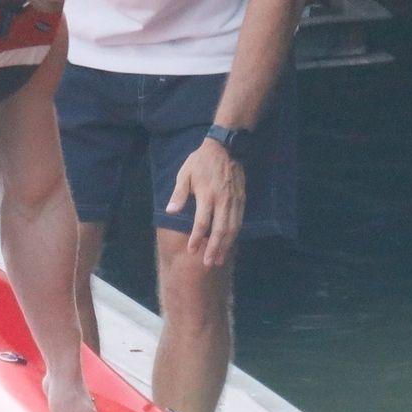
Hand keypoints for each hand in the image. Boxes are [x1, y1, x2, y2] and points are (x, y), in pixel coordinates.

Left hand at [164, 139, 245, 267]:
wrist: (226, 147)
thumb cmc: (201, 161)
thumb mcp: (184, 174)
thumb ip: (179, 194)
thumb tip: (170, 211)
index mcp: (207, 195)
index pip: (202, 223)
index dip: (197, 238)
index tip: (192, 250)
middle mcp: (222, 201)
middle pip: (220, 230)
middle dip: (214, 249)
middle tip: (209, 264)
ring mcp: (234, 201)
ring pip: (232, 228)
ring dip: (226, 246)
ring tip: (219, 259)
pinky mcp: (241, 199)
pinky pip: (239, 221)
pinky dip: (234, 235)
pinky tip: (229, 243)